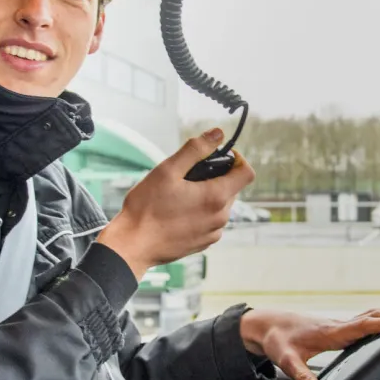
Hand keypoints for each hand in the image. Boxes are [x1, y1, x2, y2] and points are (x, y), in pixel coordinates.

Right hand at [97, 128, 253, 279]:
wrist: (133, 244)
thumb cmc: (147, 208)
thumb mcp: (168, 170)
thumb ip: (195, 149)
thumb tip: (217, 134)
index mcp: (216, 197)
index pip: (247, 173)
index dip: (237, 159)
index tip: (218, 156)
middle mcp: (220, 217)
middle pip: (232, 188)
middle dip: (216, 177)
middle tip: (188, 176)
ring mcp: (213, 233)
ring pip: (221, 205)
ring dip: (208, 195)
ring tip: (180, 195)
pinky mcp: (203, 243)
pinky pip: (211, 221)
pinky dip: (201, 212)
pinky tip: (178, 212)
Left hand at [240, 308, 379, 379]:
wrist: (266, 325)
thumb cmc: (277, 340)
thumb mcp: (286, 361)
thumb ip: (301, 376)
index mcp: (332, 332)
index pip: (365, 325)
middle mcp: (340, 325)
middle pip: (376, 316)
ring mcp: (341, 324)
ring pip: (374, 314)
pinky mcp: (340, 327)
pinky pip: (367, 319)